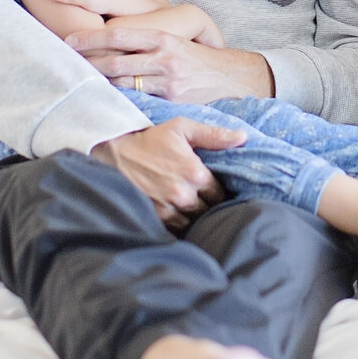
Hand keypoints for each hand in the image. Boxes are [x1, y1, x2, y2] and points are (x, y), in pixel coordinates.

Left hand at [68, 26, 270, 104]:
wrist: (228, 77)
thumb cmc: (193, 59)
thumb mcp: (171, 42)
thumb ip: (144, 43)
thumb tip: (108, 44)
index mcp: (161, 37)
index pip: (119, 35)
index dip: (91, 38)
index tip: (69, 40)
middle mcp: (163, 56)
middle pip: (115, 59)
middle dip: (88, 62)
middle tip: (65, 62)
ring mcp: (167, 79)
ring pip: (124, 80)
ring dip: (100, 82)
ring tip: (79, 82)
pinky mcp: (172, 99)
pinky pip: (140, 99)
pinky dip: (121, 99)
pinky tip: (105, 100)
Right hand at [91, 118, 238, 229]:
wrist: (114, 152)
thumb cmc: (150, 139)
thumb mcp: (182, 129)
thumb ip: (214, 135)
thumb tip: (243, 138)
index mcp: (194, 173)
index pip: (221, 193)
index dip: (219, 191)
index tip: (214, 187)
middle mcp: (183, 194)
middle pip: (209, 210)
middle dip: (208, 204)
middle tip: (202, 196)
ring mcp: (168, 209)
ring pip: (193, 222)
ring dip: (194, 216)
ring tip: (190, 206)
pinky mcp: (154, 218)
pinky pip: (176, 229)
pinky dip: (179, 224)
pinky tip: (178, 214)